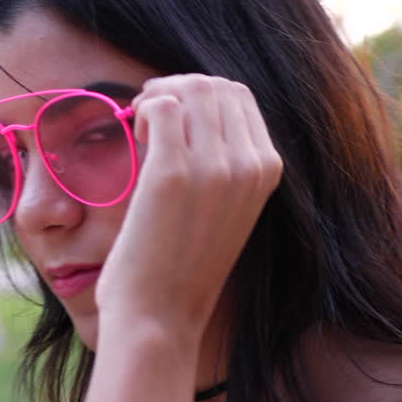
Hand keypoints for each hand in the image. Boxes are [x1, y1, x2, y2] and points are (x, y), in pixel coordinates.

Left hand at [96, 75, 281, 343]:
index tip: (171, 115)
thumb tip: (192, 111)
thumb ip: (223, 164)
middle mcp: (249, 165)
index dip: (200, 93)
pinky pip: (161, 106)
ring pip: (190, 87)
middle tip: (149, 117)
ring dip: (158, 96)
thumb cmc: (182, 266)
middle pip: (217, 84)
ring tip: (141, 128)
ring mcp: (214, 167)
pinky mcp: (172, 173)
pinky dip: (143, 110)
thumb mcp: (224, 209)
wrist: (160, 317)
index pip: (240, 95)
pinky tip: (134, 136)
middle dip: (178, 87)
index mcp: (267, 171)